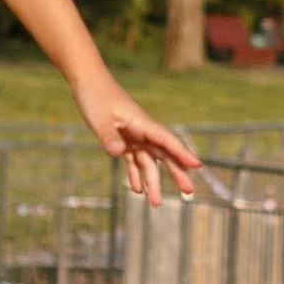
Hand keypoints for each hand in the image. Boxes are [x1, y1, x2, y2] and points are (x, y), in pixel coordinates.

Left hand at [76, 81, 198, 205]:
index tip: (197, 165)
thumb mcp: (99, 118)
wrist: (87, 79)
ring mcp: (133, 135)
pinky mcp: (122, 139)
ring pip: (148, 161)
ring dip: (152, 181)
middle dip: (176, 173)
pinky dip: (135, 174)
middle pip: (163, 154)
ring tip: (155, 204)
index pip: (166, 140)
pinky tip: (136, 190)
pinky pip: (132, 160)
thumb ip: (109, 137)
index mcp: (142, 123)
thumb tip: (119, 154)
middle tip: (188, 192)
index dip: (182, 153)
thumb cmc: (95, 95)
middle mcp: (142, 130)